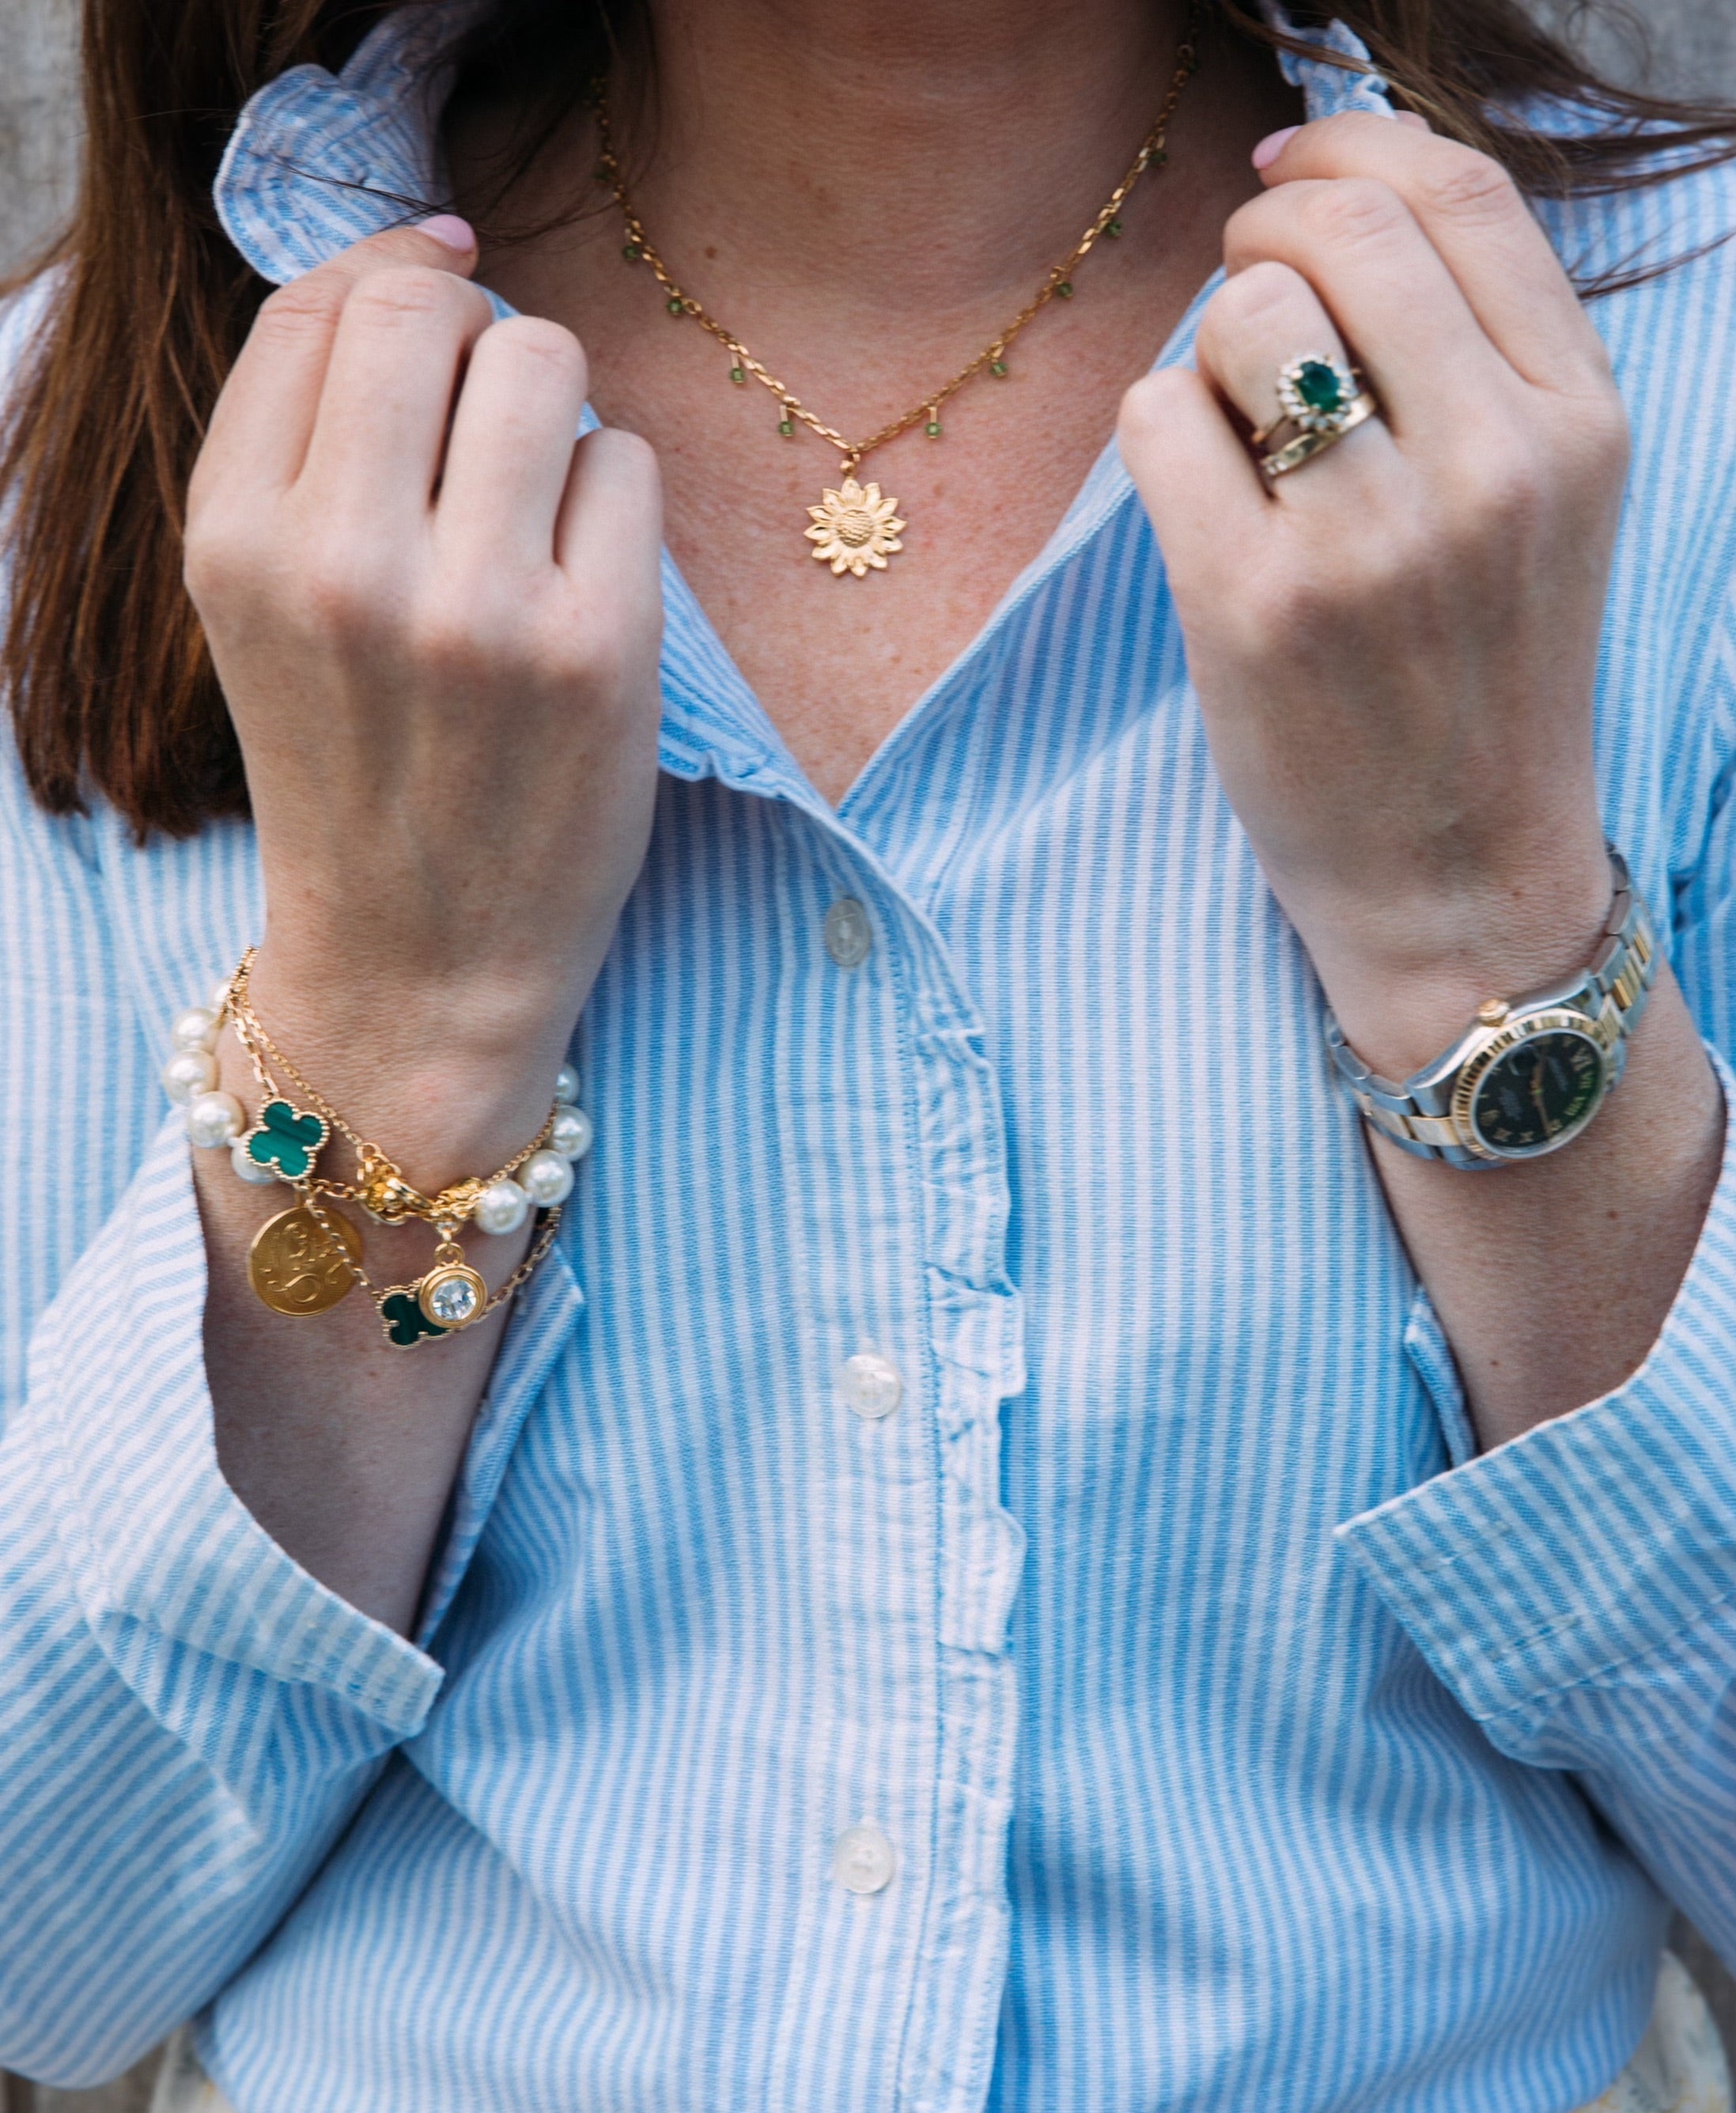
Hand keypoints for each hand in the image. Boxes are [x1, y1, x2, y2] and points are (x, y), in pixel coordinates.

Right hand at [184, 219, 662, 1167]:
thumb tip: (435, 257)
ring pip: (546, 361)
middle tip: (489, 429)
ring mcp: (475, 605)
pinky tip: (582, 585)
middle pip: (434, 308)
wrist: (420, 964)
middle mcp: (341, 561)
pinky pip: (628, 464)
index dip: (392, 281)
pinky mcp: (597, 647)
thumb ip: (311, 441)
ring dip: (555, 410)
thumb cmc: (352, 772)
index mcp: (234, 538)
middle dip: (477, 339)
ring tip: (535, 508)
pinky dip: (613, 505)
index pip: (318, 308)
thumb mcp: (266, 608)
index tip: (438, 302)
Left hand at [1118, 115, 1628, 1075]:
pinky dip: (1157, 433)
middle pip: (1338, 229)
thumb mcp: (1537, 504)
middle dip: (1259, 236)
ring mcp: (1372, 539)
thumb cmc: (1477, 685)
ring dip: (1209, 350)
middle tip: (1237, 302)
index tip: (1284, 169)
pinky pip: (1158, 415)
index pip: (1460, 194)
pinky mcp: (1256, 606)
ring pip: (1241, 311)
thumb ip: (1472, 355)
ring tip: (1237, 436)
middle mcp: (1493, 464)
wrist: (1456, 880)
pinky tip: (1198, 500)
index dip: (1349, 145)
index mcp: (1579, 420)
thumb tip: (1325, 192)